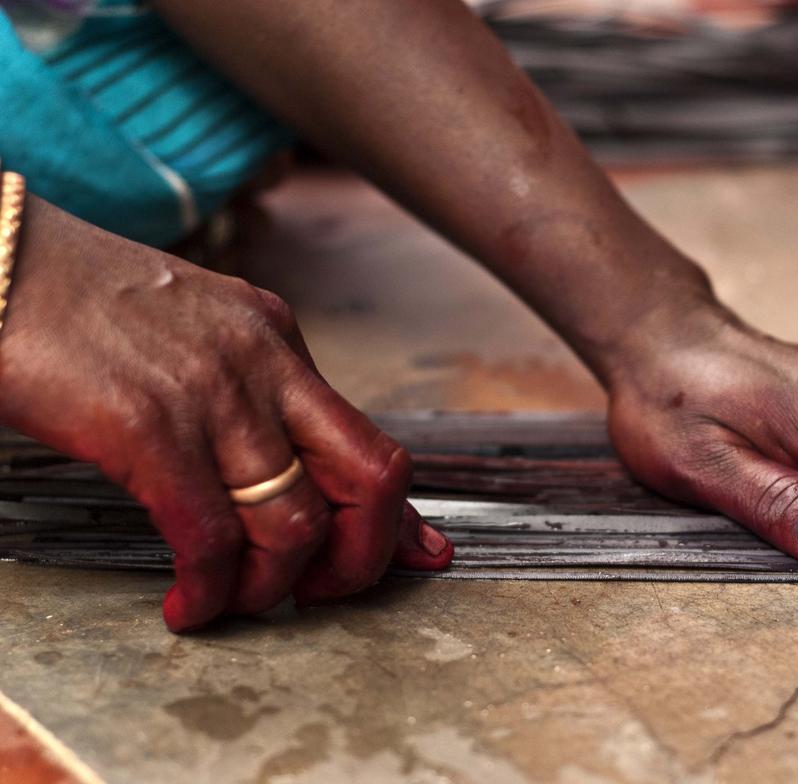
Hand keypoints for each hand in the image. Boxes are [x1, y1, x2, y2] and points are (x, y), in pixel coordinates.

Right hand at [0, 199, 452, 630]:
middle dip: (363, 556)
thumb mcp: (190, 335)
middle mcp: (264, 364)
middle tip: (317, 593)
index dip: (399, 516)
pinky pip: (210, 536)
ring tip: (228, 601)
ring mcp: (212, 394)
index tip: (418, 558)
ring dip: (271, 588)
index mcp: (276, 340)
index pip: (370, 440)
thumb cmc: (73, 302)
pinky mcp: (147, 427)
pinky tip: (185, 604)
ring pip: (295, 523)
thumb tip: (279, 464)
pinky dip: (208, 588)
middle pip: (371, 479)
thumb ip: (245, 394)